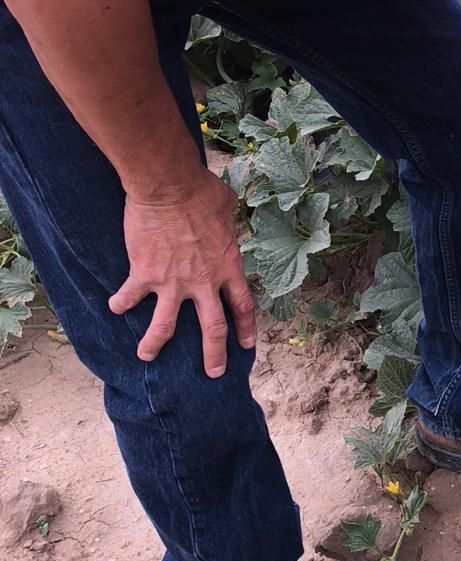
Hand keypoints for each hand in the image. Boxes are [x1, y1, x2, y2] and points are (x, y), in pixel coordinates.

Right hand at [109, 170, 256, 376]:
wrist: (169, 187)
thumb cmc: (201, 191)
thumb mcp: (226, 207)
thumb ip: (228, 223)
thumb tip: (226, 214)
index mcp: (228, 266)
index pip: (243, 305)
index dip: (245, 327)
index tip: (246, 345)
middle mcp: (204, 281)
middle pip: (213, 328)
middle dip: (214, 355)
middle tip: (213, 373)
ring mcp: (174, 282)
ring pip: (167, 326)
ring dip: (156, 344)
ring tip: (147, 356)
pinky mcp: (145, 275)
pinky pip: (131, 297)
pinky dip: (120, 303)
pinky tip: (114, 308)